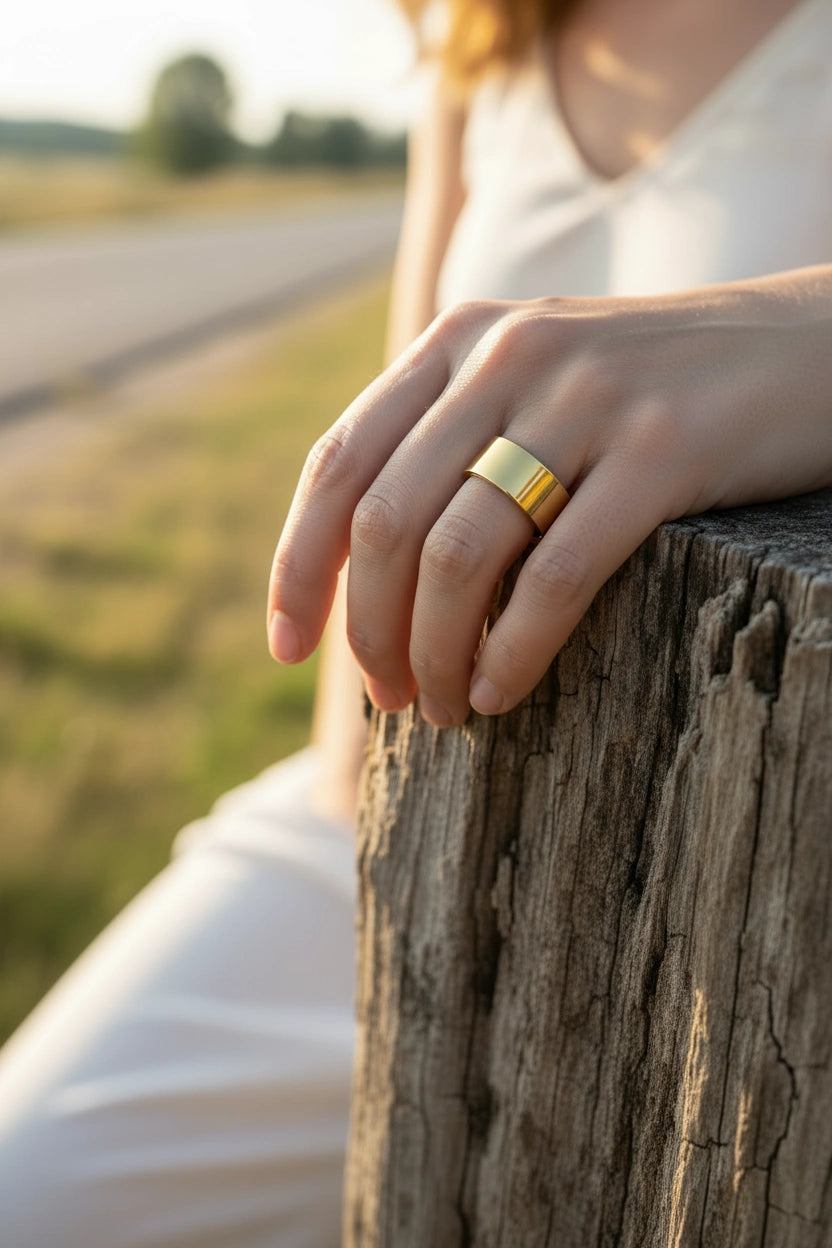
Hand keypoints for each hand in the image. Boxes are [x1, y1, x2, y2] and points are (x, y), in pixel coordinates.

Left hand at [268, 274, 831, 725]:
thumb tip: (370, 568)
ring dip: (433, 654)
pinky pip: (554, 577)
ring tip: (447, 710)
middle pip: (385, 523)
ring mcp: (587, 400)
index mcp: (461, 340)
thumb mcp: (538, 382)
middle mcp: (509, 357)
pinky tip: (504, 693)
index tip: (288, 650)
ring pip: (457, 555)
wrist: (810, 349)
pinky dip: (513, 652)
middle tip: (392, 699)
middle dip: (368, 632)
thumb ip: (454, 437)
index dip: (298, 568)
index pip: (339, 465)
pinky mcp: (663, 454)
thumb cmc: (658, 390)